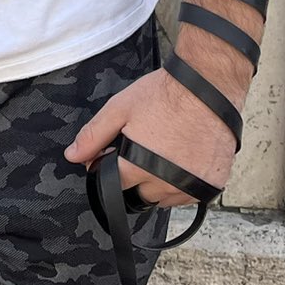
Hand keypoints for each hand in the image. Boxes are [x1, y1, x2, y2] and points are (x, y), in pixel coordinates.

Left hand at [63, 68, 236, 208]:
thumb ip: (94, 136)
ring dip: (160, 183)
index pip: (113, 184)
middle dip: (136, 176)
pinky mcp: (212, 185)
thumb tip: (72, 156)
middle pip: (140, 194)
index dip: (111, 166)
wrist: (208, 86)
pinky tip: (182, 158)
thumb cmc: (165, 95)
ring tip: (164, 151)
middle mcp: (164, 183)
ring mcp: (190, 187)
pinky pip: (189, 196)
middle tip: (145, 147)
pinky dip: (183, 184)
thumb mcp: (120, 109)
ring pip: (165, 198)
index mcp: (138, 167)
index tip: (118, 152)